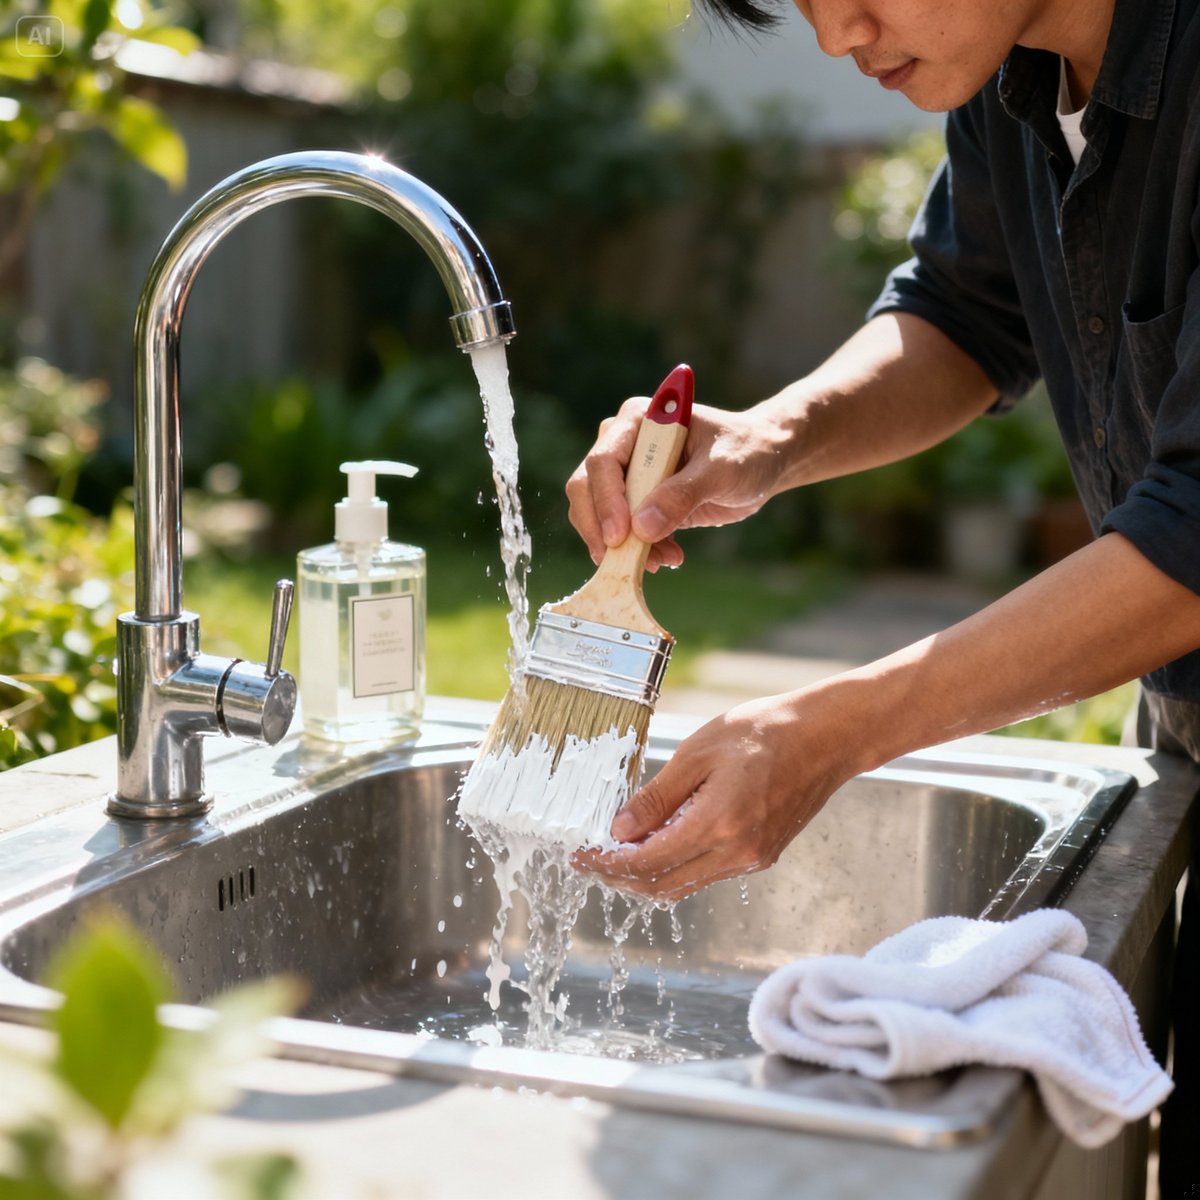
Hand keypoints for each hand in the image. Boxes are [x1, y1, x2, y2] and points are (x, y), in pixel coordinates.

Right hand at [565, 396, 793, 570]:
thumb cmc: (746, 452)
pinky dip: (636, 551)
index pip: (603, 461)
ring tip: (662, 562)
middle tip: (626, 561)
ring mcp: (627, 473)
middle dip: (602, 529)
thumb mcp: (721, 470)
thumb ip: (683, 495)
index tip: (620, 536)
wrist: (762, 461)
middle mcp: (623, 443)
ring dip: (620, 546)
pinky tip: (669, 557)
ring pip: (596, 514)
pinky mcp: (636, 500)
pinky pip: (619, 530)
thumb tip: (641, 527)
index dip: (605, 501)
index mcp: (638, 420)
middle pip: (587, 488)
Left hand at [571, 691, 856, 901]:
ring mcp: (753, 858)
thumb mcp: (699, 752)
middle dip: (621, 878)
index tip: (580, 856)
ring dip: (648, 875)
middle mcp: (737, 852)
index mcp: (718, 825)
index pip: (647, 863)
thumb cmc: (765, 731)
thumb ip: (658, 796)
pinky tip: (659, 842)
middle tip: (591, 860)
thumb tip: (620, 830)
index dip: (607, 864)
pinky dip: (676, 866)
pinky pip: (708, 872)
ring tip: (617, 852)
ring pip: (686, 884)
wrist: (827, 736)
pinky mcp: (762, 854)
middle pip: (663, 885)